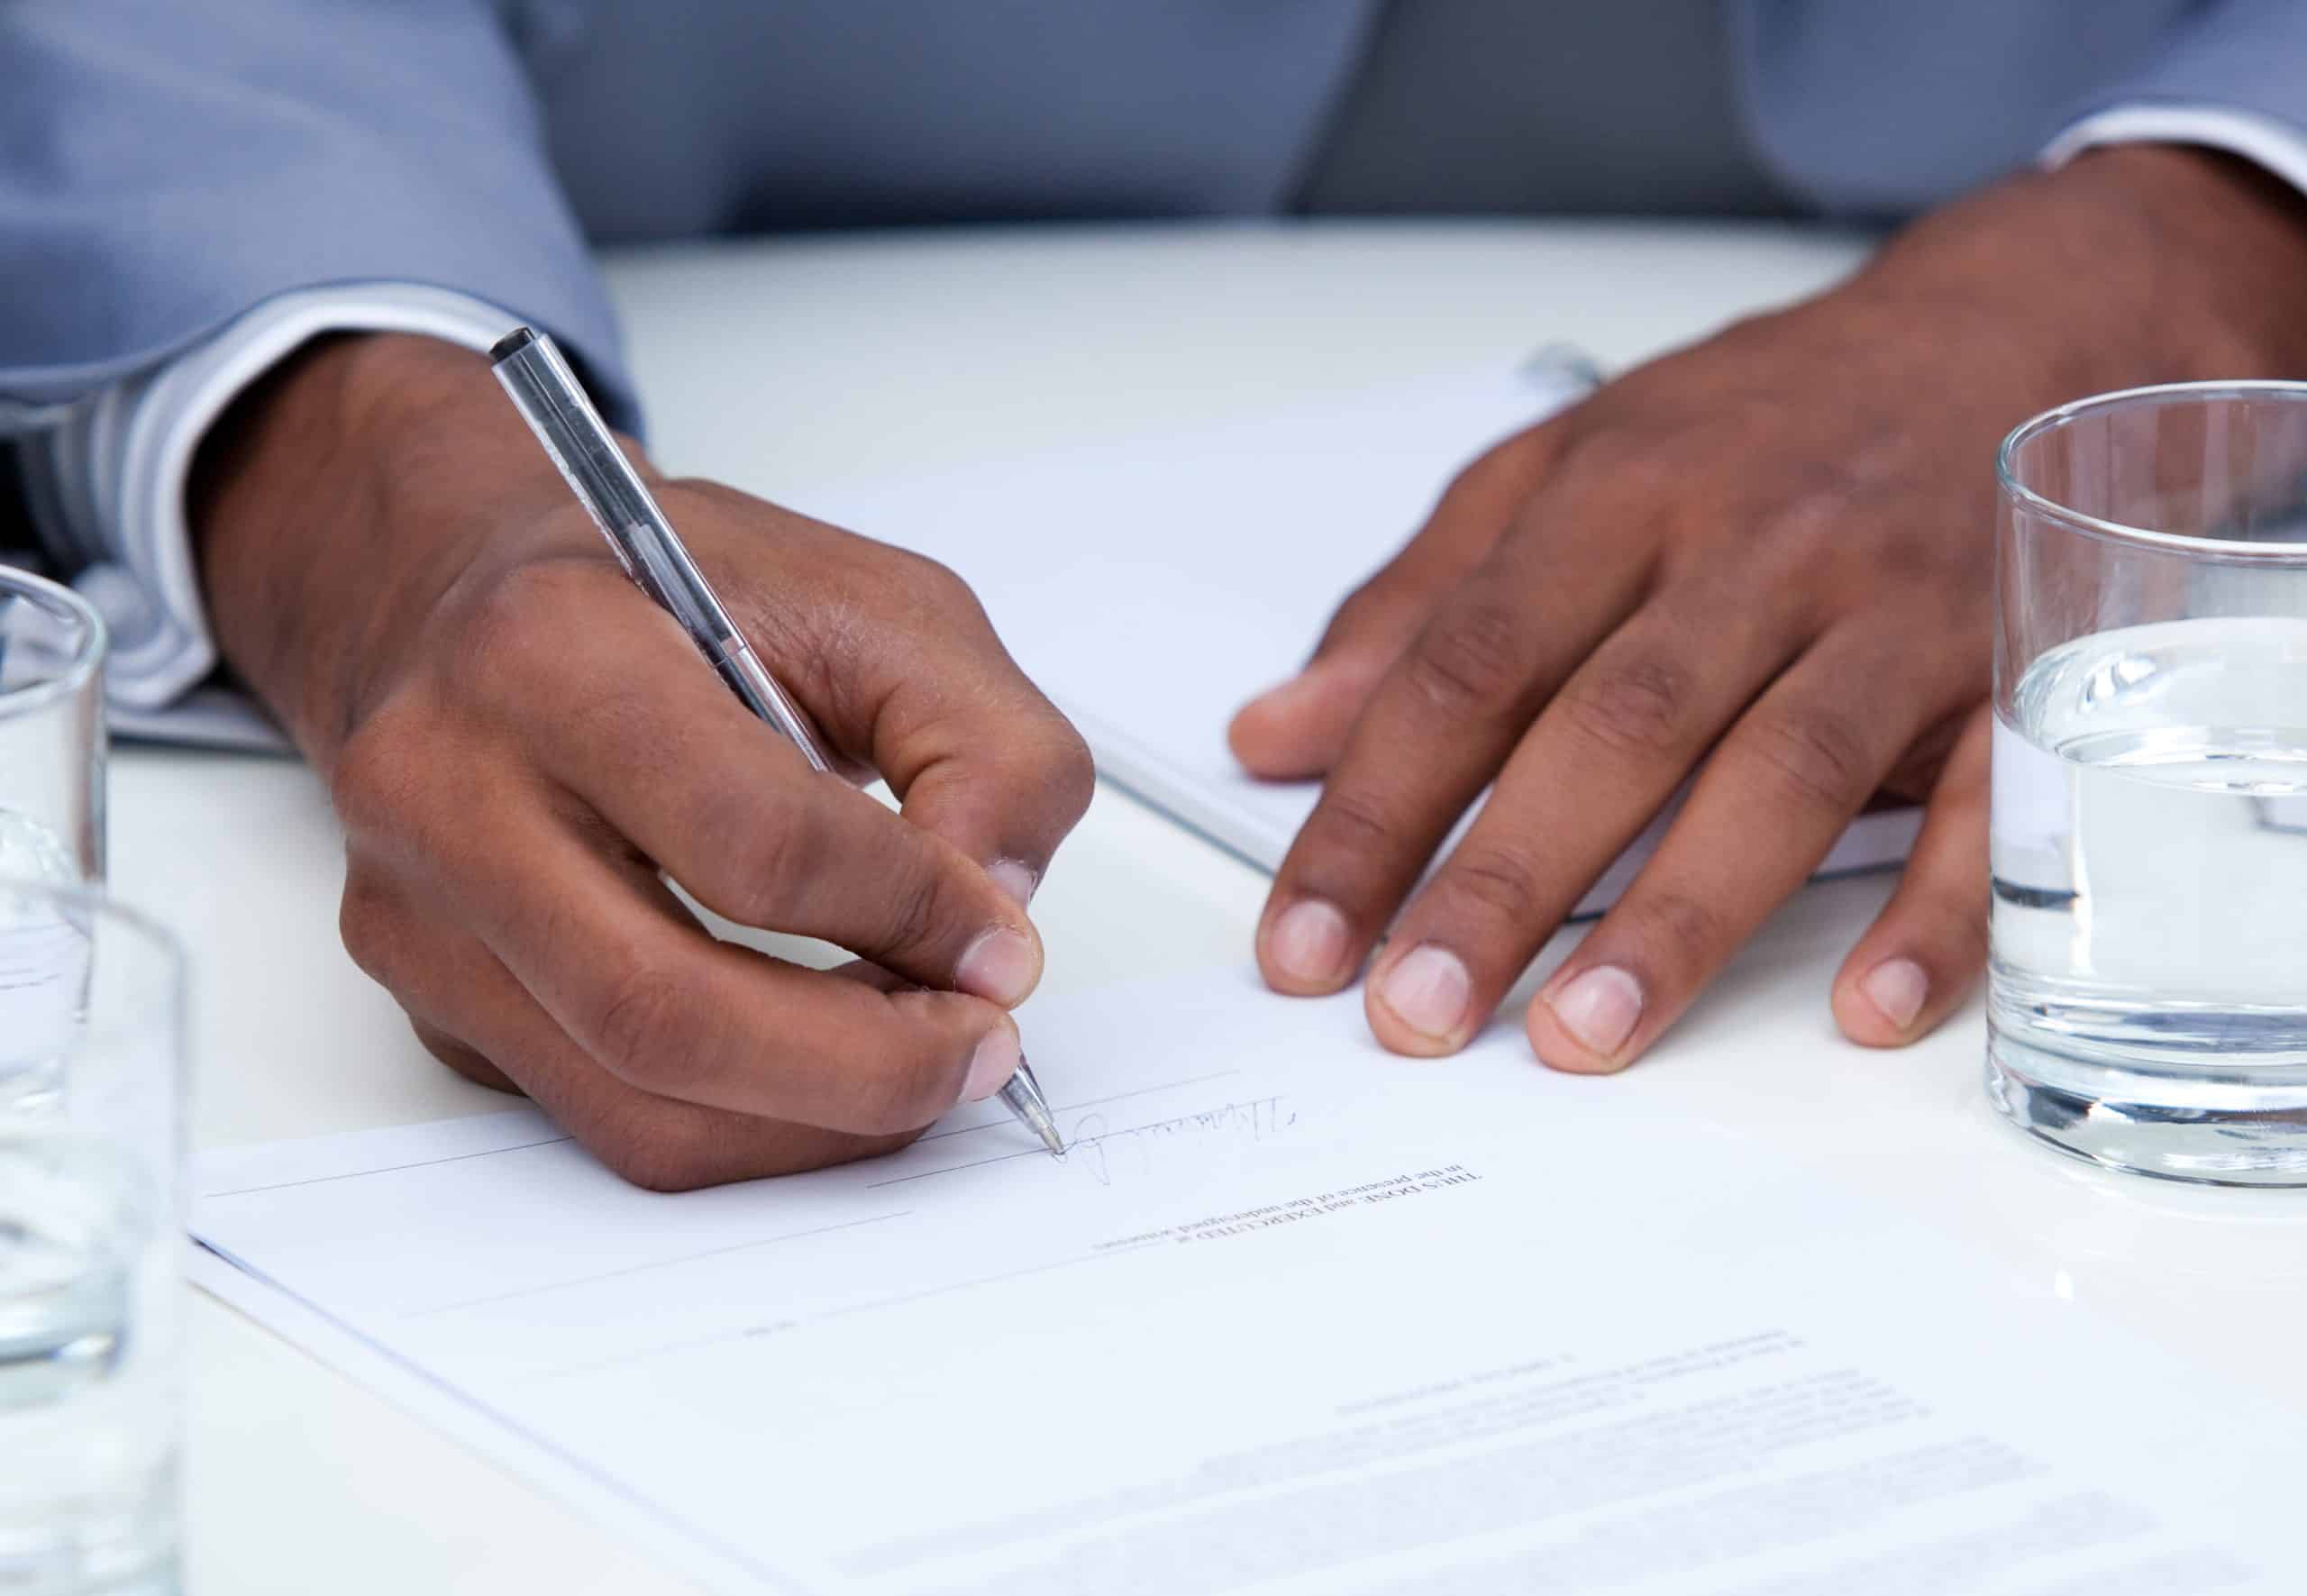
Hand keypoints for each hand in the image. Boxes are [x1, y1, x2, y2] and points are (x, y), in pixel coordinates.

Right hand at [193, 335, 1092, 1187]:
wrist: (471, 596)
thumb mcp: (877, 604)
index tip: (1003, 944)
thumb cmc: (669, 591)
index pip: (754, 839)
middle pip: (667, 1011)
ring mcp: (421, 913)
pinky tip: (824, 1065)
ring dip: (815, 1123)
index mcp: (556, 652)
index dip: (911, 913)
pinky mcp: (434, 998)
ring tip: (921, 1067)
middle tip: (978, 1050)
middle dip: (866, 1068)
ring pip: (634, 1104)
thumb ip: (984, 743)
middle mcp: (450, 789)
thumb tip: (994, 921)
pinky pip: (605, 1118)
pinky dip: (746, 1124)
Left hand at [1230, 147, 2306, 1067]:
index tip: (1306, 940)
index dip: (1376, 809)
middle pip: (1612, 726)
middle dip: (1502, 880)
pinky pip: (1980, 800)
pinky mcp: (2015, 667)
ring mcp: (1893, 608)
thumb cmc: (1765, 420)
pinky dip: (1933, 909)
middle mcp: (1754, 547)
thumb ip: (1420, 599)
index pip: (1467, 664)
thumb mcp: (1569, 462)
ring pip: (1778, 771)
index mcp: (1622, 491)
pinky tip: (1862, 1009)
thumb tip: (1276, 733)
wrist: (2011, 323)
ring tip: (1580, 1037)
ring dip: (1678, 917)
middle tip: (1416, 1010)